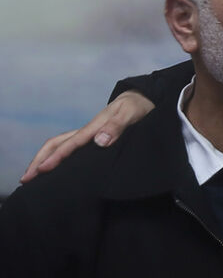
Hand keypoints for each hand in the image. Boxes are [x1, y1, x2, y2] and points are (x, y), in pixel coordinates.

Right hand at [21, 91, 154, 182]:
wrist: (141, 99)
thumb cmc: (136, 107)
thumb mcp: (130, 114)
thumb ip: (116, 127)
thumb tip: (99, 141)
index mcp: (93, 127)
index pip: (70, 144)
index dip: (55, 158)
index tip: (41, 170)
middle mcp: (87, 131)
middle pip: (56, 144)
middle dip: (39, 160)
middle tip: (25, 179)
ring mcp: (89, 134)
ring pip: (60, 145)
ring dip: (45, 159)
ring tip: (33, 177)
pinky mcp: (94, 138)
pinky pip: (71, 148)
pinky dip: (59, 158)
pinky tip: (57, 169)